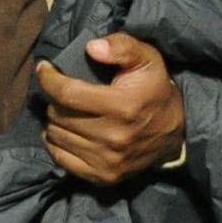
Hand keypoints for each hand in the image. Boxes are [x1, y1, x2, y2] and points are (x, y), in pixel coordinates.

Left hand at [36, 34, 184, 184]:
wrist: (176, 132)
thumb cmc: (155, 90)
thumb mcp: (147, 59)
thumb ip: (122, 47)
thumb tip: (91, 47)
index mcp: (121, 106)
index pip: (67, 93)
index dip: (49, 79)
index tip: (45, 69)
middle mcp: (113, 137)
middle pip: (58, 115)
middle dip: (54, 99)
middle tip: (63, 91)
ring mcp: (107, 160)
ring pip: (56, 136)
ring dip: (54, 120)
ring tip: (65, 110)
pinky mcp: (103, 176)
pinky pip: (61, 159)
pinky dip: (56, 143)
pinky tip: (64, 131)